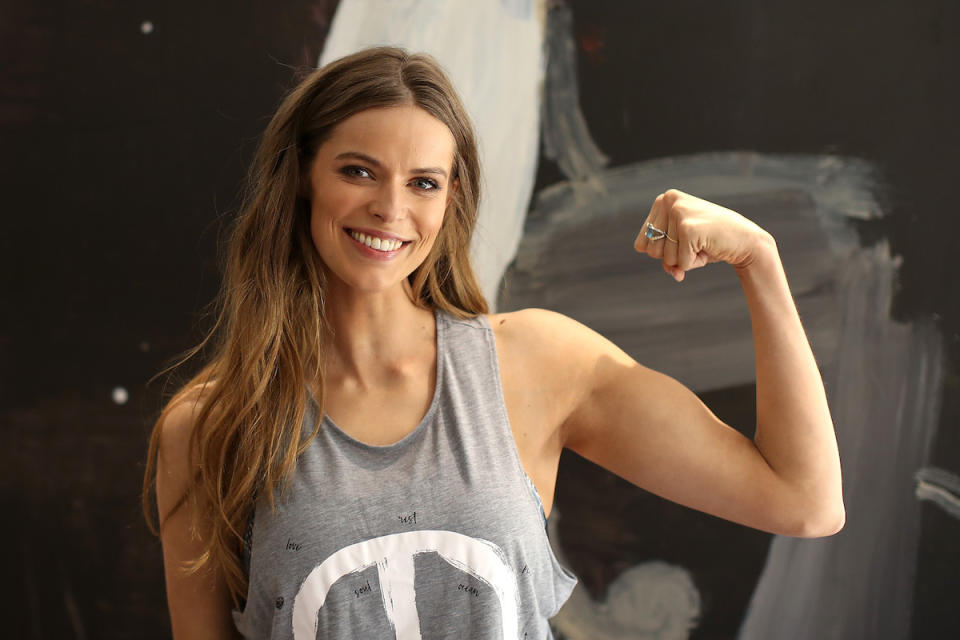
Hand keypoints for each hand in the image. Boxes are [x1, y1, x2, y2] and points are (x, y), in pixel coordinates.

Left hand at [633, 189, 772, 281]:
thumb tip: (674, 272)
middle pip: (651, 252)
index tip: (684, 240)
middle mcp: (669, 201)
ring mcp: (678, 213)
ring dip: (686, 260)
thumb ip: (665, 259)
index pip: (641, 244)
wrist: (746, 240)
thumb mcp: (680, 247)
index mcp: (663, 200)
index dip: (663, 253)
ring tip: (703, 244)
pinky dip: (695, 263)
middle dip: (674, 257)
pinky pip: (681, 263)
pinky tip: (708, 248)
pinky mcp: (688, 228)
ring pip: (666, 259)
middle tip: (696, 243)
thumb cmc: (710, 242)